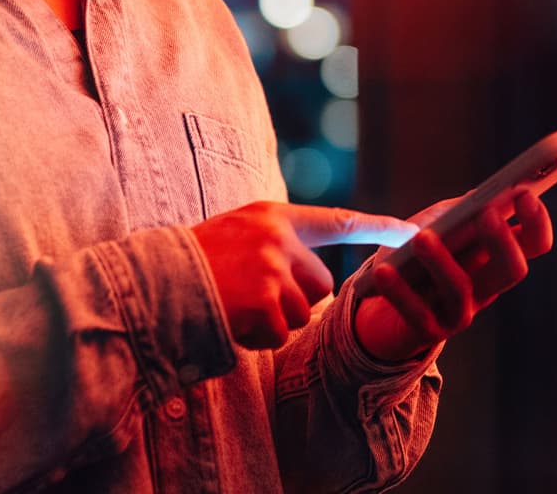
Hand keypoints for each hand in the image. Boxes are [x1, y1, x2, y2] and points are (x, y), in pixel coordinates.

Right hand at [191, 201, 418, 350]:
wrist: (145, 287)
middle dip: (294, 301)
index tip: (412, 232)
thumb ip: (274, 247)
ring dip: (271, 322)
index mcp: (271, 216)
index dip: (377, 227)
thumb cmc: (188, 267)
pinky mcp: (261, 301)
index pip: (336, 221)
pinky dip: (256, 339)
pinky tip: (228, 322)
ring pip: (299, 315)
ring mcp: (270, 269)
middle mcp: (276, 238)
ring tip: (231, 306)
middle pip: (319, 285)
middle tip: (249, 297)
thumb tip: (318, 286)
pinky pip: (278, 335)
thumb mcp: (234, 236)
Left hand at [355, 189, 553, 361]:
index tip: (525, 195)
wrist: (383, 301)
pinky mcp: (430, 331)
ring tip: (422, 238)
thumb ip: (457, 211)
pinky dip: (399, 291)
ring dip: (442, 262)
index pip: (534, 242)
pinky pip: (417, 313)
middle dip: (503, 241)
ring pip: (461, 290)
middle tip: (487, 214)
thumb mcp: (437, 223)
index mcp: (497, 257)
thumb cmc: (417, 252)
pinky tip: (383, 271)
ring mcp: (462, 312)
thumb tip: (476, 198)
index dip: (537, 221)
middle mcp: (488, 286)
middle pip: (513, 269)